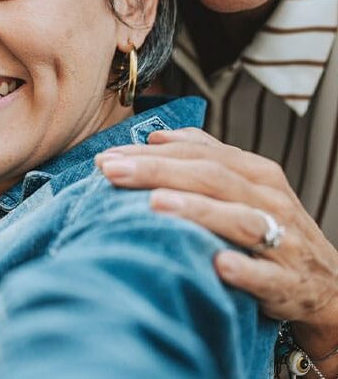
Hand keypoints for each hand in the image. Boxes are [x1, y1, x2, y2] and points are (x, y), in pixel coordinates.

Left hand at [95, 128, 337, 359]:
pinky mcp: (289, 283)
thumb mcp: (244, 184)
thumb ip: (203, 155)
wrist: (326, 285)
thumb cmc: (272, 226)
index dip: (150, 153)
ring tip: (155, 204)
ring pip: (239, 220)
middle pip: (211, 177)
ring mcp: (283, 241)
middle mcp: (269, 199)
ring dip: (197, 210)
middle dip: (157, 172)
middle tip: (112, 172)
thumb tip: (157, 136)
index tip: (107, 157)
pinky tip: (217, 265)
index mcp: (255, 172)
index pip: (197, 154)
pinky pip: (267, 276)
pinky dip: (244, 270)